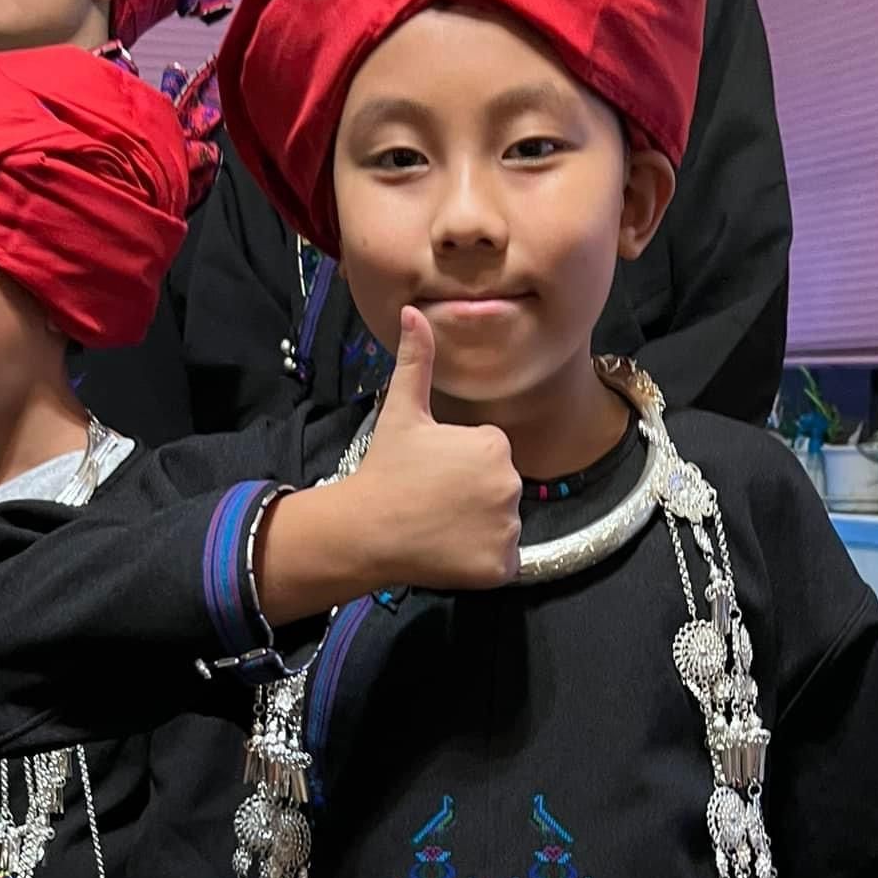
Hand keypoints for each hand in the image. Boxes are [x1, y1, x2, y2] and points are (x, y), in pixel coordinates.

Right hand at [348, 307, 521, 589]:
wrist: (366, 529)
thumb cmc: (385, 469)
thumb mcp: (402, 411)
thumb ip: (416, 361)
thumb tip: (414, 312)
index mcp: (496, 445)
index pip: (492, 456)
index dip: (461, 466)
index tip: (432, 474)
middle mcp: (511, 484)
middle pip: (500, 491)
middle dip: (474, 497)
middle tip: (434, 502)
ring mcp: (508, 528)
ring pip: (503, 527)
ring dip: (479, 530)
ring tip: (440, 528)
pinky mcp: (501, 565)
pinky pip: (503, 563)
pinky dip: (483, 563)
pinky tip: (451, 553)